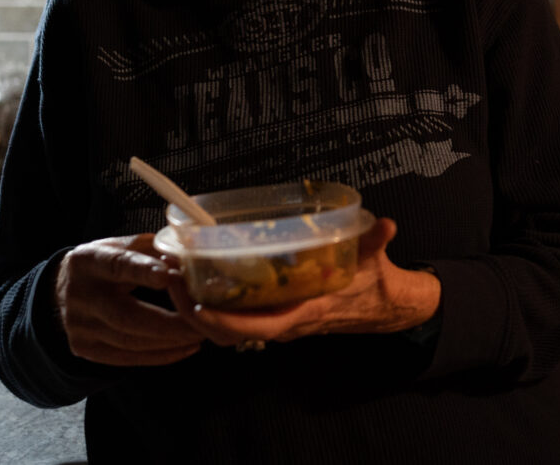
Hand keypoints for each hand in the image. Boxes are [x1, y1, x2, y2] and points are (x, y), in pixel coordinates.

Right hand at [54, 233, 203, 365]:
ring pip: (130, 341)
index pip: (117, 266)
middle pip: (126, 315)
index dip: (142, 271)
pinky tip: (185, 347)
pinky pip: (127, 358)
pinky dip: (160, 355)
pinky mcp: (86, 349)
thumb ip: (155, 248)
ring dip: (170, 341)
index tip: (168, 277)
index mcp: (89, 260)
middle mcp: (80, 295)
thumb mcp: (125, 245)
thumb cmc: (108, 262)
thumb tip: (191, 254)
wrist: (63, 289)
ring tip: (201, 333)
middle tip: (202, 321)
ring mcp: (80, 326)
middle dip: (169, 322)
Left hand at [166, 218, 440, 347]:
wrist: (384, 307)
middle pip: (228, 334)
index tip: (198, 305)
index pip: (259, 328)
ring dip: (195, 310)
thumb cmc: (374, 283)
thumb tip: (388, 225)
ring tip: (175, 277)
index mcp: (306, 312)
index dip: (225, 322)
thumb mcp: (374, 261)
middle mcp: (287, 323)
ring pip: (227, 331)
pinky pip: (235, 321)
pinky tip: (198, 283)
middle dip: (193, 312)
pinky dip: (212, 308)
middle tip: (170, 278)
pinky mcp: (275, 317)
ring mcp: (278, 323)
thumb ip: (376, 242)